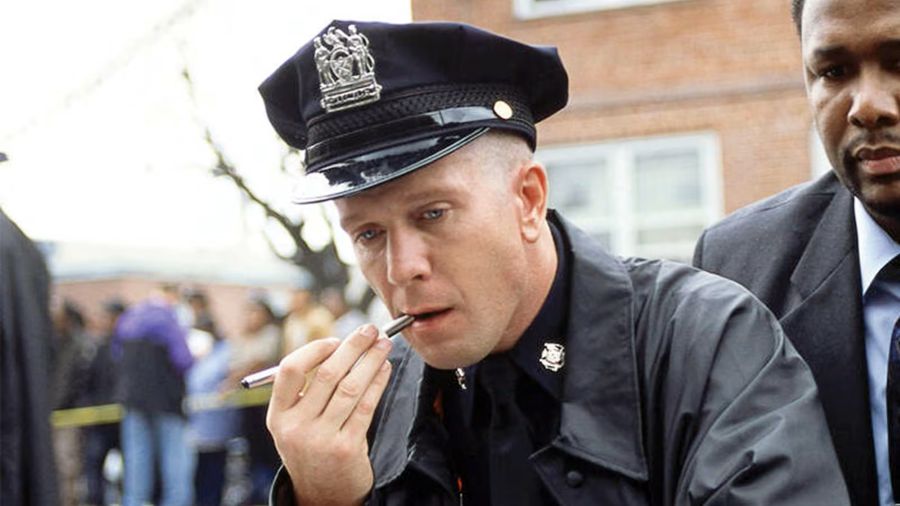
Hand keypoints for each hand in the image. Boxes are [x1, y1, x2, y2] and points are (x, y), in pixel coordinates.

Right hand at [267, 324, 392, 505]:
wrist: (323, 494)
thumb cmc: (313, 447)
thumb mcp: (295, 423)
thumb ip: (307, 390)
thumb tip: (342, 346)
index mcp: (277, 415)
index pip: (290, 370)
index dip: (315, 349)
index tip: (336, 340)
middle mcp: (295, 427)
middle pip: (326, 374)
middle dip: (352, 346)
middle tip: (370, 330)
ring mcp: (320, 439)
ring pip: (350, 387)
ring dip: (370, 360)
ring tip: (384, 345)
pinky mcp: (347, 448)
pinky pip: (366, 406)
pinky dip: (377, 382)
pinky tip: (385, 369)